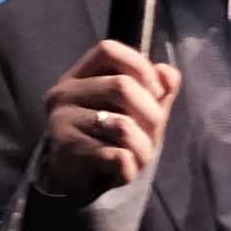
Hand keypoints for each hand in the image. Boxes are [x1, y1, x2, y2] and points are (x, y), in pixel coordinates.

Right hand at [33, 40, 179, 197]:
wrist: (73, 181)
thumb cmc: (106, 139)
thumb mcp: (134, 111)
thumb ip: (155, 90)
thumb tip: (168, 73)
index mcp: (79, 76)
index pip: (108, 50)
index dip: (139, 66)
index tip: (155, 91)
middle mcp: (64, 93)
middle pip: (121, 86)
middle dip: (151, 114)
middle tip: (153, 134)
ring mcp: (61, 120)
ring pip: (122, 125)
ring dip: (144, 147)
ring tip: (140, 157)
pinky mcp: (67, 149)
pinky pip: (117, 155)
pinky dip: (131, 167)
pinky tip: (124, 170)